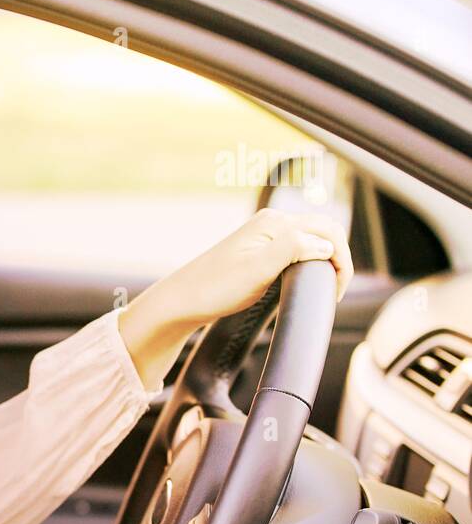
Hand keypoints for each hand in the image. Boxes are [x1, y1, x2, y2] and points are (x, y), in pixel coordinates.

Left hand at [117, 207, 353, 391]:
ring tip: (324, 289)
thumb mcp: (258, 270)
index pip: (329, 231)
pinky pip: (298, 249)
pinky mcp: (260, 249)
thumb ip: (293, 249)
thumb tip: (325, 244)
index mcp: (274, 222)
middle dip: (338, 259)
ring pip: (313, 240)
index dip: (342, 260)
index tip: (337, 292)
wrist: (182, 300)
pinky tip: (305, 281)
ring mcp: (265, 235)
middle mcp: (271, 222)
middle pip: (325, 231)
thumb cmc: (215, 289)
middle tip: (334, 292)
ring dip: (326, 260)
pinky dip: (311, 263)